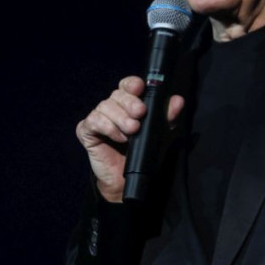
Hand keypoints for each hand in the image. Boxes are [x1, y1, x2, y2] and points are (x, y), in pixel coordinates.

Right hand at [75, 76, 184, 202]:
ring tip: (131, 132)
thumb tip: (178, 101)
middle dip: (130, 103)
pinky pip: (93, 121)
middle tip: (140, 115)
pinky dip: (107, 127)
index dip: (132, 84)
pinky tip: (118, 137)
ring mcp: (98, 117)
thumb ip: (167, 117)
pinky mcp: (86, 130)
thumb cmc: (141, 153)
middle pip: (117, 94)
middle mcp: (112, 107)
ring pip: (105, 106)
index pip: (127, 85)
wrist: (125, 180)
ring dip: (120, 118)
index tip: (140, 88)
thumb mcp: (159, 134)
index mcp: (128, 103)